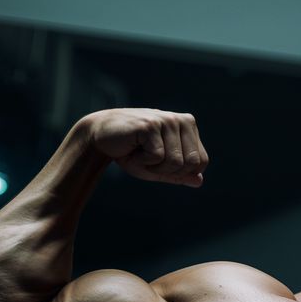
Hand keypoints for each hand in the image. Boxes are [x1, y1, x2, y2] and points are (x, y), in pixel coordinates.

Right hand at [80, 108, 208, 186]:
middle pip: (191, 164)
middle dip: (168, 170)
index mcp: (189, 125)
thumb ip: (180, 174)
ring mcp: (167, 120)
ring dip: (153, 166)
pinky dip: (142, 161)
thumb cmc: (132, 151)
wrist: (99, 137)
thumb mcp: (159, 167)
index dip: (181, 172)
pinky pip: (157, 157)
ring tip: (140, 152)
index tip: (161, 161)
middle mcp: (181, 120)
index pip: (201, 161)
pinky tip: (132, 148)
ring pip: (175, 162)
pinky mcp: (151, 125)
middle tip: (149, 158)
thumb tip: (199, 181)